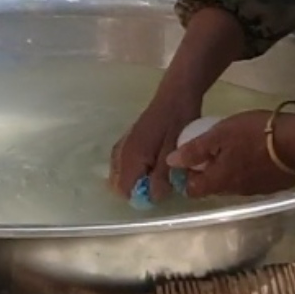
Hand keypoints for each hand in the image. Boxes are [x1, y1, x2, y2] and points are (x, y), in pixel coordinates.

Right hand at [108, 86, 203, 202]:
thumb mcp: (174, 152)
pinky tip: (150, 165)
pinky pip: (122, 163)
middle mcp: (121, 153)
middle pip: (117, 183)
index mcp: (131, 157)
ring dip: (135, 179)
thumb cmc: (177, 123)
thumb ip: (162, 177)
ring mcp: (122, 145)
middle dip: (136, 189)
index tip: (159, 191)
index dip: (140, 196)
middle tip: (159, 183)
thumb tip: (152, 197)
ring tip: (156, 175)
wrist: (175, 96)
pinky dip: (133, 170)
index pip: (124, 189)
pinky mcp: (126, 141)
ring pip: (119, 174)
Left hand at [168, 109, 294, 198]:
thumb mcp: (220, 134)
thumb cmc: (254, 134)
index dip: (187, 178)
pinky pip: (256, 183)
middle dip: (210, 174)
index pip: (193, 190)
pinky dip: (252, 173)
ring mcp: (257, 191)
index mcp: (219, 181)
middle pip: (214, 188)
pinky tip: (257, 157)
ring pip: (235, 185)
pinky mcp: (276, 187)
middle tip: (213, 152)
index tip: (189, 163)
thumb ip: (195, 150)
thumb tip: (171, 162)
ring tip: (236, 152)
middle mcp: (236, 192)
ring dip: (231, 173)